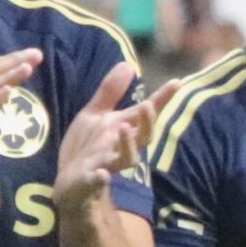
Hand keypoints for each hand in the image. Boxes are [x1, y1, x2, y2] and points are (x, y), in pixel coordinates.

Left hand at [57, 64, 179, 216]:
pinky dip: (99, 179)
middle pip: (143, 137)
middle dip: (147, 122)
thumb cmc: (87, 147)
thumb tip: (128, 64)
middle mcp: (119, 148)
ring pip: (126, 159)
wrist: (67, 182)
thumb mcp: (95, 115)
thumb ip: (110, 92)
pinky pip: (96, 182)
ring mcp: (106, 166)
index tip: (177, 82)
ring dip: (127, 145)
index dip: (162, 99)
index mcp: (122, 130)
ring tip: (123, 128)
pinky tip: (101, 174)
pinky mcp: (88, 182)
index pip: (145, 114)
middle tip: (147, 104)